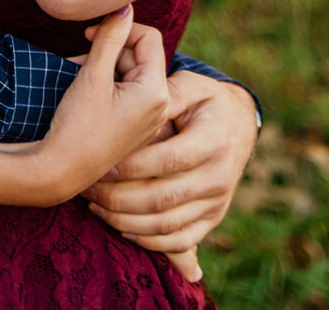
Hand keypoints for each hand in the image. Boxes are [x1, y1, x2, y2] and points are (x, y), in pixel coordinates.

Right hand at [11, 8, 175, 204]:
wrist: (61, 172)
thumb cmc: (76, 125)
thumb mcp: (93, 75)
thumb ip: (110, 37)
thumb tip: (124, 7)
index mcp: (156, 92)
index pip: (149, 38)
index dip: (120, 28)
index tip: (89, 34)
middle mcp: (161, 106)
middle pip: (140, 56)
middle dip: (110, 50)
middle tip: (79, 57)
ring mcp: (150, 120)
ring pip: (132, 74)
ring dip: (105, 66)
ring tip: (78, 73)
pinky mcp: (137, 128)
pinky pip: (129, 94)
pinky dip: (108, 85)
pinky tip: (85, 90)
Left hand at [83, 70, 259, 270]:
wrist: (239, 125)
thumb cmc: (206, 102)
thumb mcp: (192, 86)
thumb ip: (167, 94)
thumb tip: (140, 100)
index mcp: (213, 141)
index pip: (168, 161)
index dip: (132, 168)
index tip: (102, 166)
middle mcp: (218, 177)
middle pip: (163, 198)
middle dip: (119, 198)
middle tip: (89, 190)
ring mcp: (217, 202)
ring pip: (166, 224)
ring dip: (126, 221)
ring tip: (95, 208)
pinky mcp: (213, 219)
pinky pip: (179, 240)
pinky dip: (148, 241)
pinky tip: (121, 228)